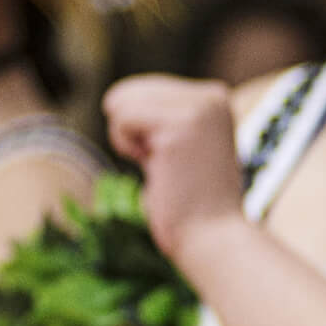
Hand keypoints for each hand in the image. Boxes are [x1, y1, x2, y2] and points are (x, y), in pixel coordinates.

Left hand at [102, 75, 244, 262]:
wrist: (212, 237)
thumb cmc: (190, 201)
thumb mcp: (179, 144)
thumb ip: (158, 116)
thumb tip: (111, 97)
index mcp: (214, 97)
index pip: (146, 88)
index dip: (143, 130)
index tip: (175, 158)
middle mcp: (211, 96)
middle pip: (131, 90)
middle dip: (132, 132)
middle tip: (167, 164)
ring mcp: (199, 109)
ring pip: (123, 101)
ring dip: (128, 139)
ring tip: (163, 165)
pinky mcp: (180, 126)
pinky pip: (123, 118)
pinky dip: (126, 145)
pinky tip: (157, 166)